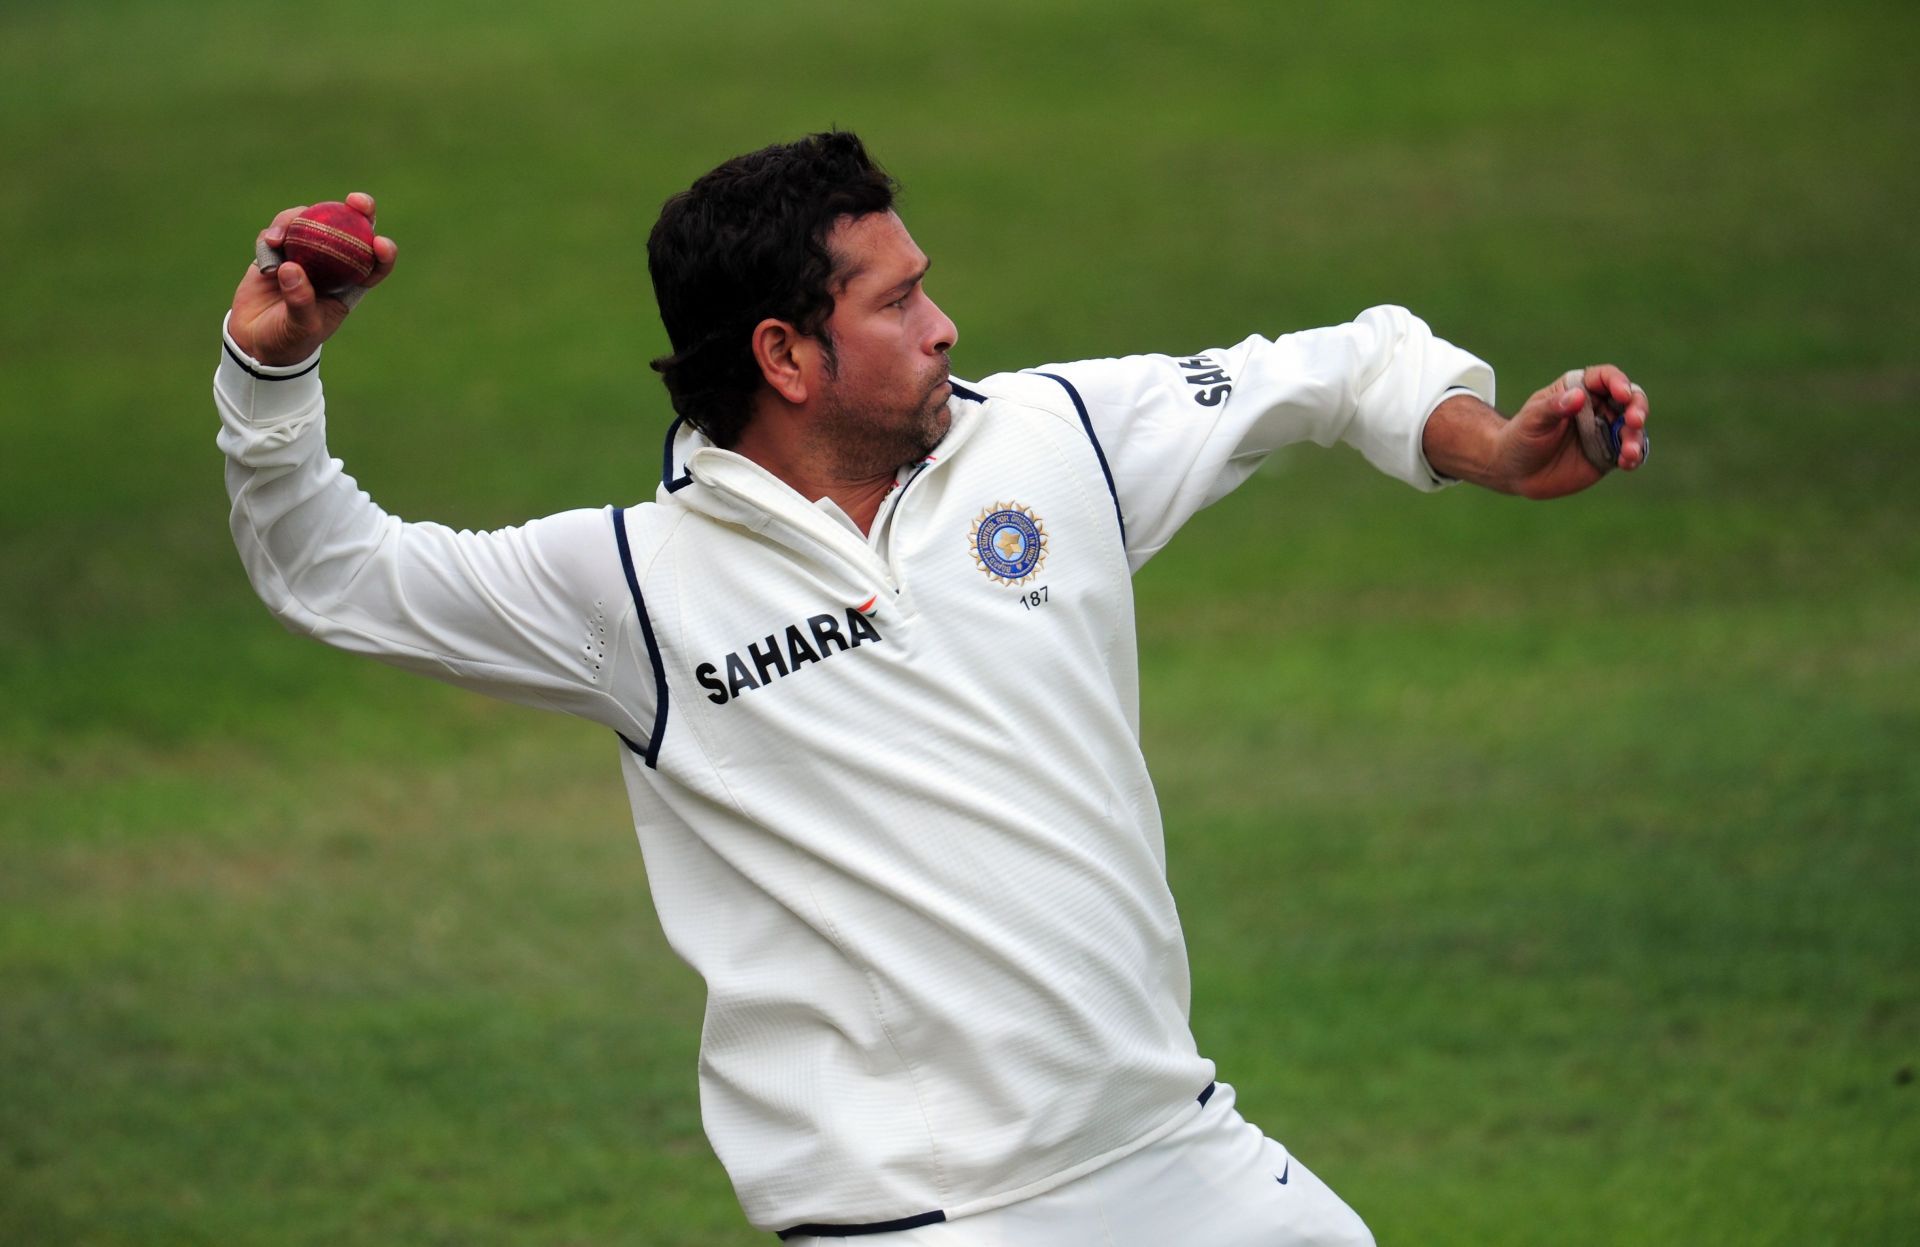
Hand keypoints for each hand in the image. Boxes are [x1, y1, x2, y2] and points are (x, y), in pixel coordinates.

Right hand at [227, 191, 397, 366]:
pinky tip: (269, 244)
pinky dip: (273, 233)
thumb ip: (300, 300)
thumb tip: (292, 267)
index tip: (380, 243)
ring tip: (278, 239)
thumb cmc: (289, 340)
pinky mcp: (277, 251)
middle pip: (349, 229)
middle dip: (357, 210)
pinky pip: (278, 231)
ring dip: (297, 220)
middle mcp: (330, 265)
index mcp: (349, 286)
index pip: (374, 264)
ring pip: (310, 221)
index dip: (383, 251)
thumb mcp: (300, 327)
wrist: (255, 341)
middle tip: (355, 201)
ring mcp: (303, 254)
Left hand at [1493, 365, 1650, 498]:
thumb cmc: (1519, 438)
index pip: (1604, 378)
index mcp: (1578, 389)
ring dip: (1636, 437)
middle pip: (1629, 399)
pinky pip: (1629, 453)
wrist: (1514, 472)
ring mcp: (1604, 431)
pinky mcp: (1608, 455)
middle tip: (1634, 420)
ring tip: (1629, 452)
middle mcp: (1597, 408)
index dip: (1618, 382)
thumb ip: (1553, 408)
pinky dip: (1634, 457)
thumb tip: (1578, 396)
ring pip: (1632, 428)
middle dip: (1637, 407)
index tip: (1621, 393)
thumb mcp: (1531, 420)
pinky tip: (1627, 462)